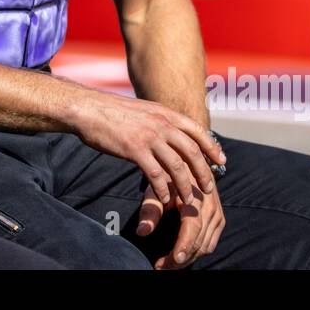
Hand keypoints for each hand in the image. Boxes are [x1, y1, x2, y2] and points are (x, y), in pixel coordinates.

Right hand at [71, 90, 224, 209]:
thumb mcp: (143, 110)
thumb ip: (158, 120)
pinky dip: (162, 189)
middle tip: (210, 188)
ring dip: (185, 186)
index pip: (197, 130)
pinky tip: (163, 199)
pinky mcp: (134, 150)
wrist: (88, 109)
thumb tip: (170, 133)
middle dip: (204, 171)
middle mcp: (161, 123)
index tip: (221, 160)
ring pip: (177, 165)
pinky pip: (155, 174)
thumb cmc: (112, 112)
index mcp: (165, 113)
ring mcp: (149, 136)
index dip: (212, 146)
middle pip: (192, 151)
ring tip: (188, 201)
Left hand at [137, 180, 224, 268]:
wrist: (191, 162)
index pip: (192, 227)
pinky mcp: (219, 219)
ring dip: (188, 259)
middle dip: (180, 259)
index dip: (184, 245)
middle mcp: (210, 207)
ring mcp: (217, 214)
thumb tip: (141, 232)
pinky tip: (181, 256)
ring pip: (206, 246)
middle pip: (199, 242)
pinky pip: (210, 243)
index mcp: (195, 198)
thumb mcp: (157, 187)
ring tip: (167, 265)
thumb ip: (150, 209)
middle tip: (160, 267)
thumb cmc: (170, 175)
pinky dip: (197, 253)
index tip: (175, 260)